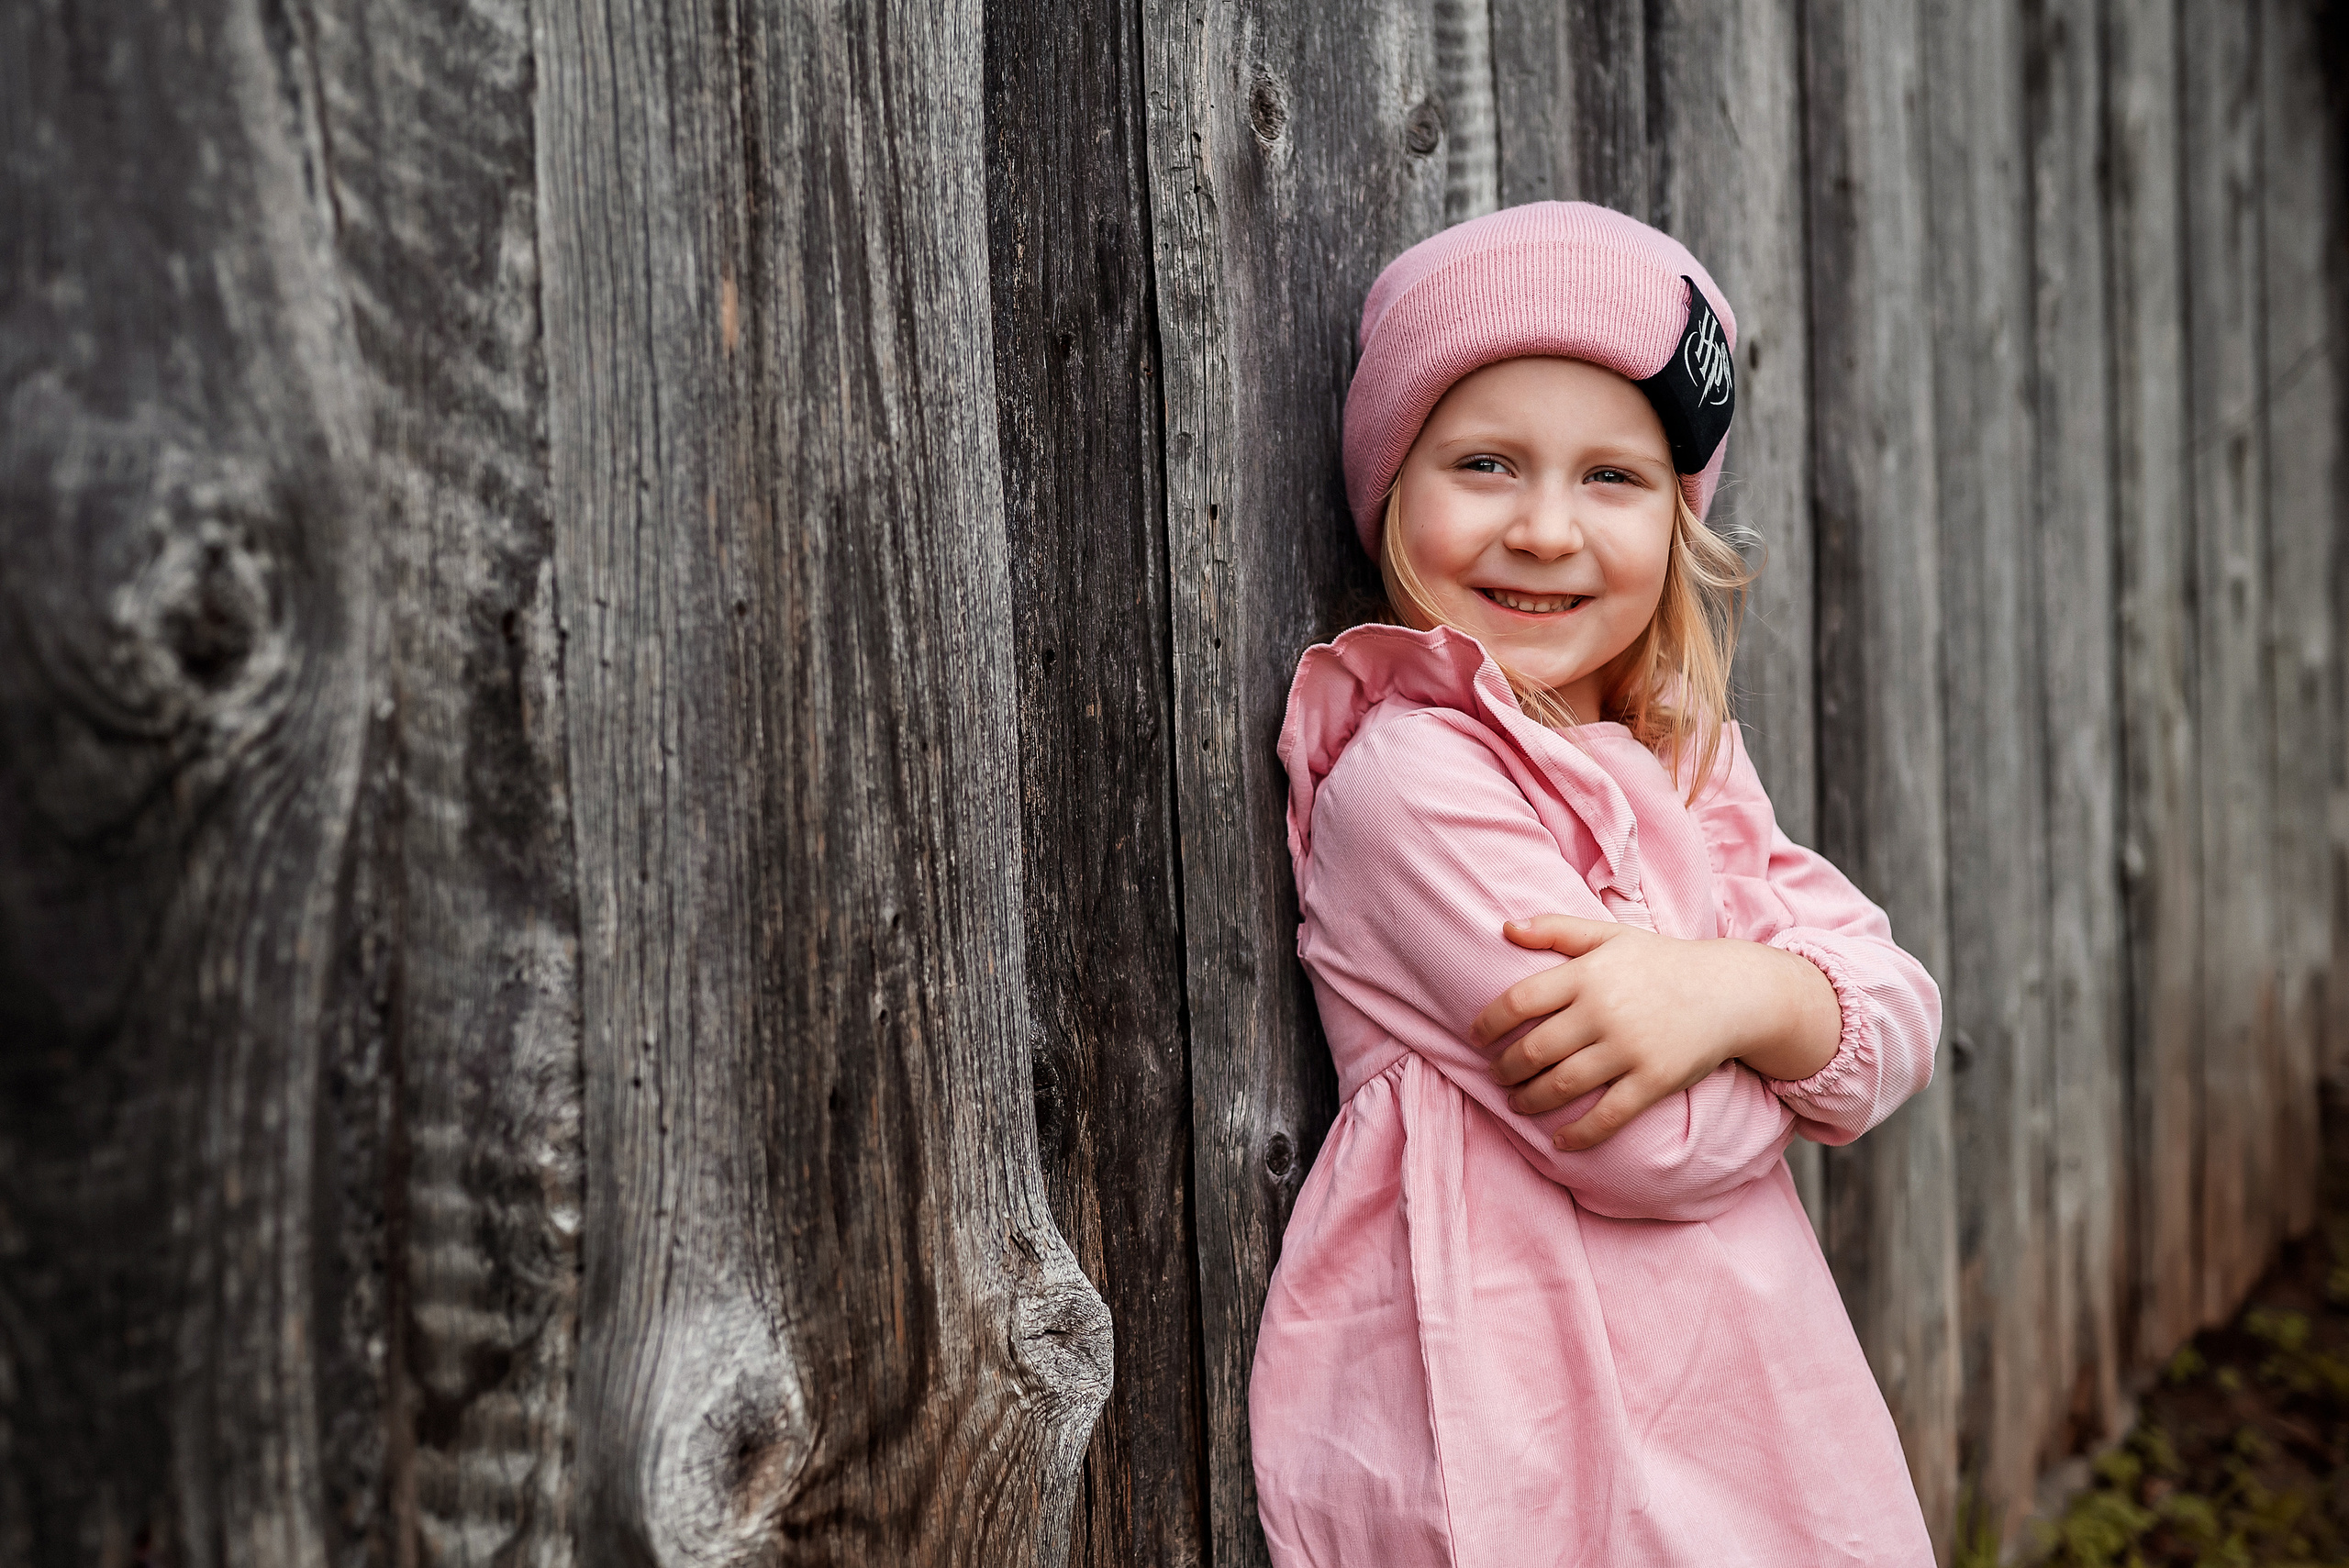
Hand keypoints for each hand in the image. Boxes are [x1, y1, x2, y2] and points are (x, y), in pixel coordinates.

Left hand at [1470, 914, 1841, 1149]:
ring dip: (1530, 1100)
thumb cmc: (1662, 961)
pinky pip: (1608, 1116)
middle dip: (1505, 1068)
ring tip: (1516, 1102)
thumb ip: (1556, 930)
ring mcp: (1629, 1049)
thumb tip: (1504, 928)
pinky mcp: (1654, 1081)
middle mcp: (1604, 1012)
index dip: (1488, 1022)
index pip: (1520, 1001)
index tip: (1476, 1037)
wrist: (1731, 990)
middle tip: (1496, 1074)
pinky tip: (1559, 1140)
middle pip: (1534, 1049)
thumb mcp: (1610, 936)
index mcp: (1588, 974)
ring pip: (1562, 1085)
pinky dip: (1578, 1133)